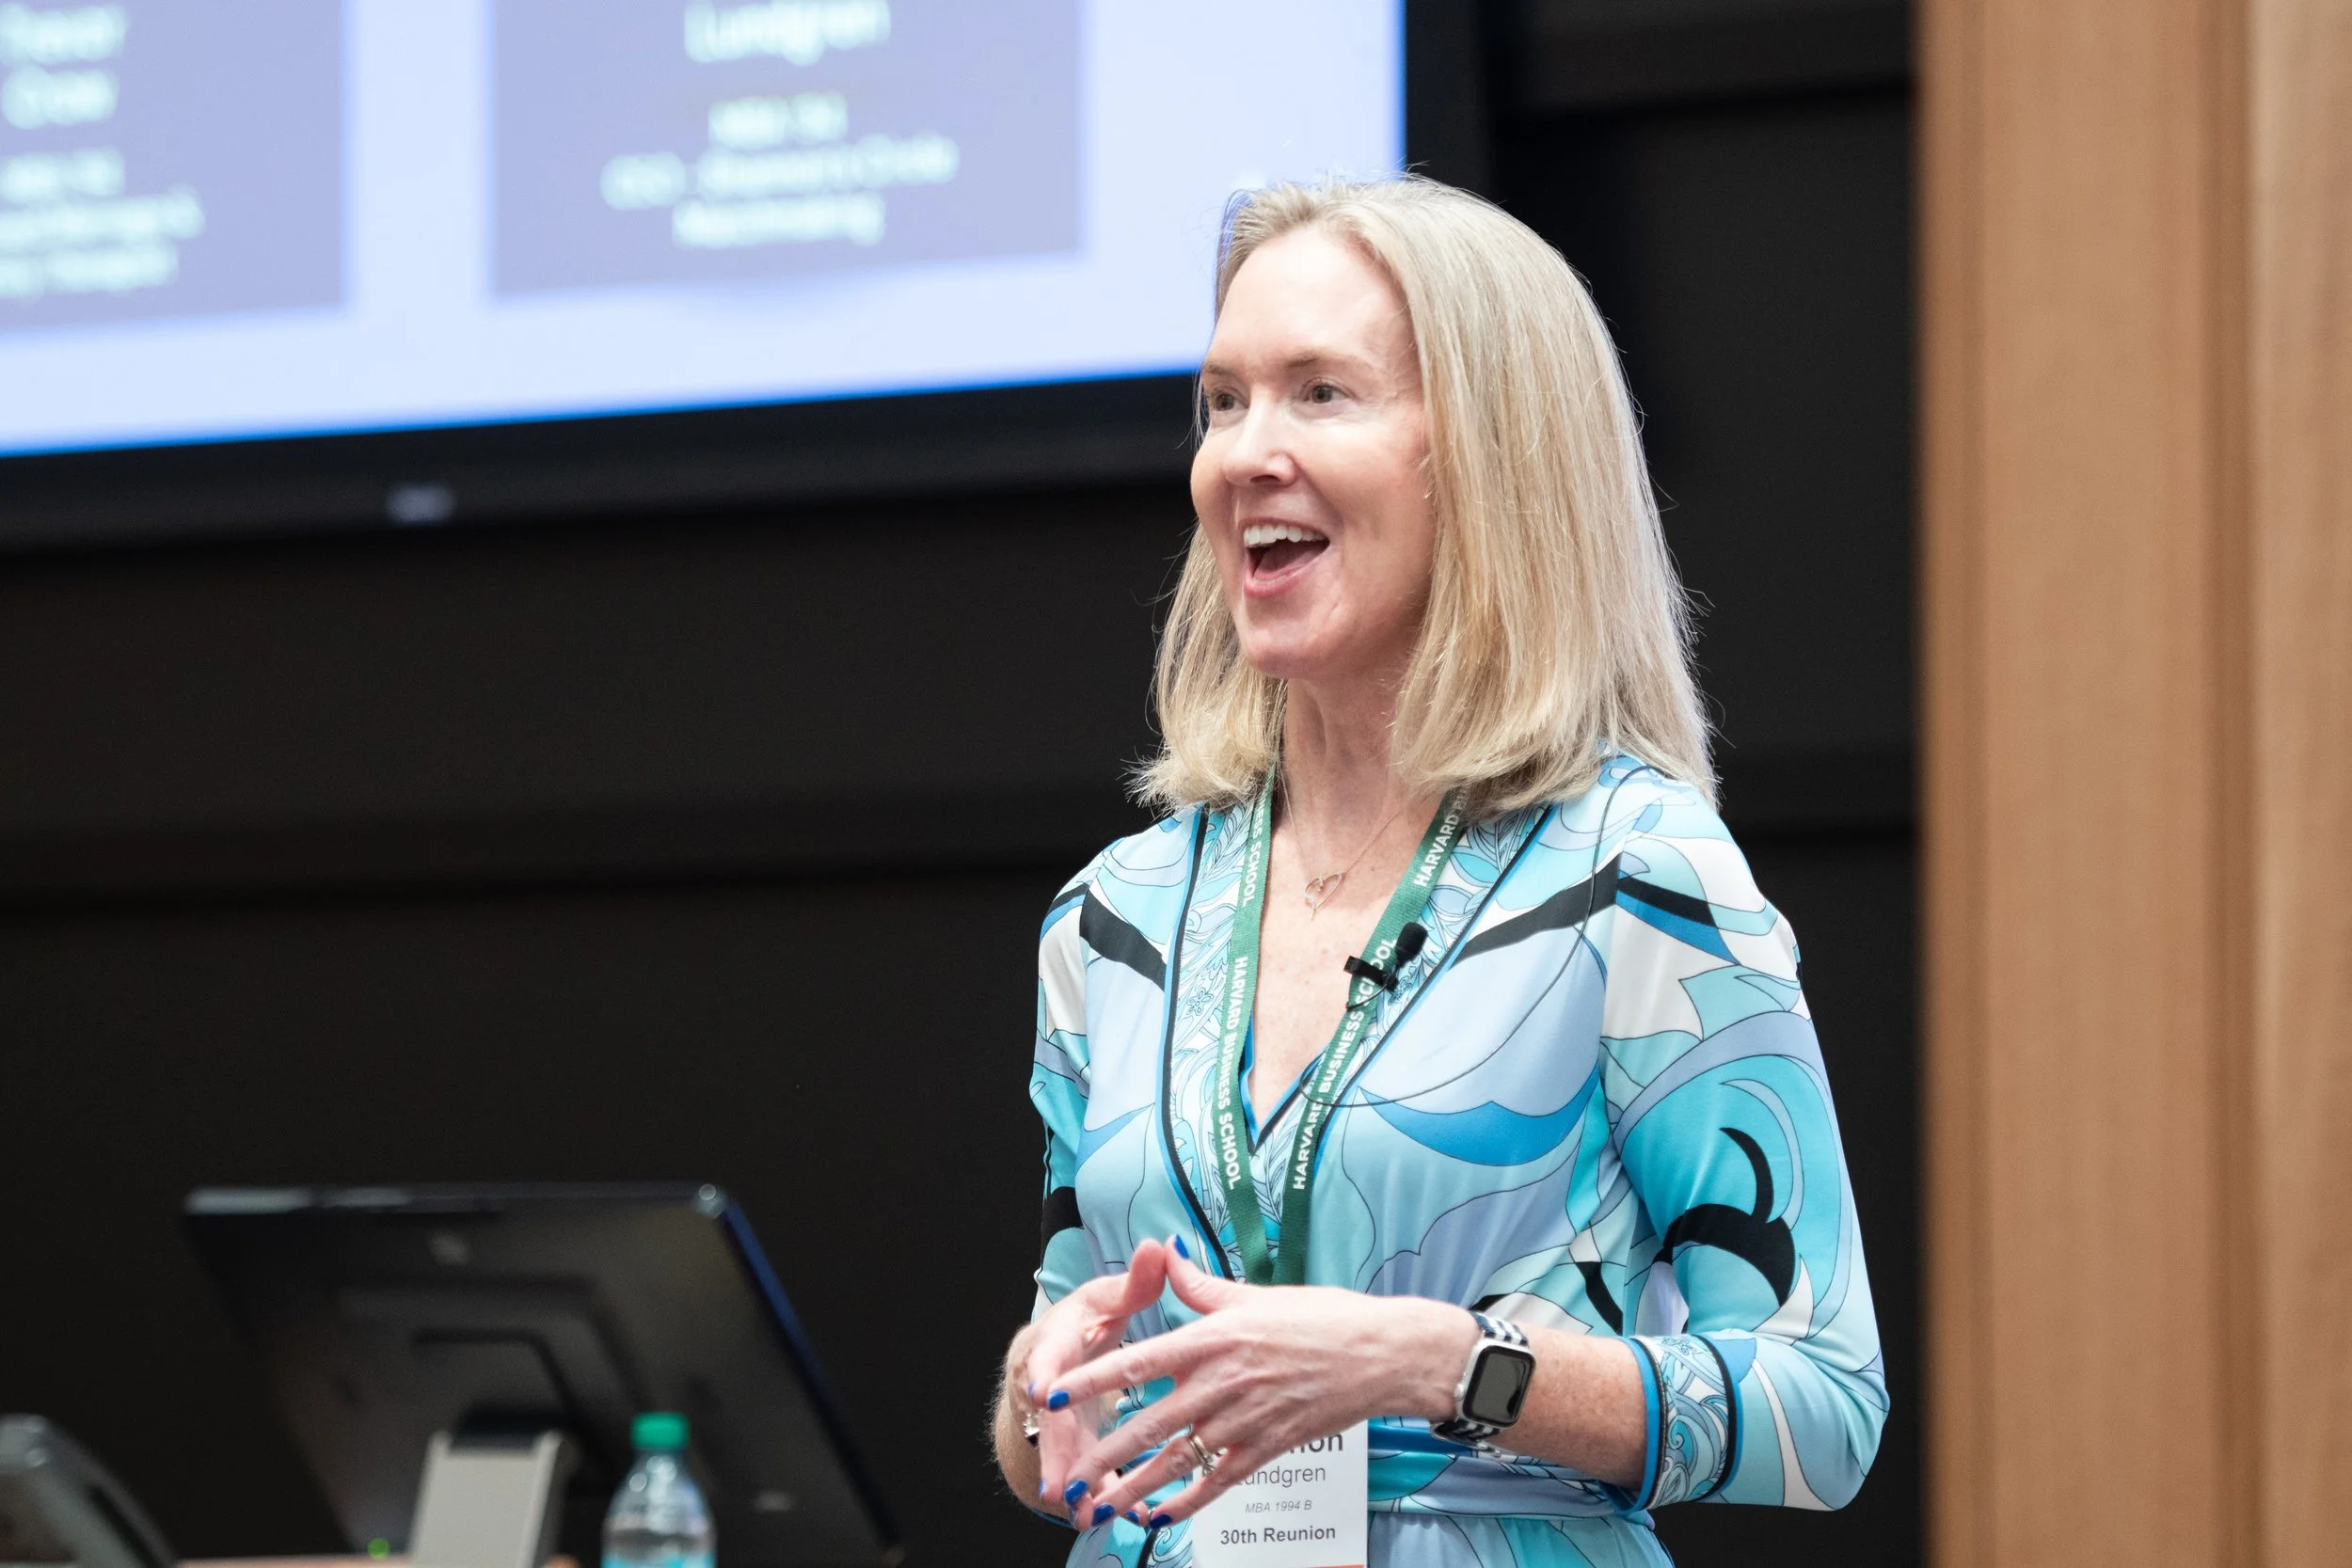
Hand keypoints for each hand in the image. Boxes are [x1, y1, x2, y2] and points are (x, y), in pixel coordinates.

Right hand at [1021, 1237, 1175, 1524]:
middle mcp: (1050, 1382)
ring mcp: (1058, 1417)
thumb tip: (1158, 1246)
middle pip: (1049, 1418)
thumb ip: (1136, 1281)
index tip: (1044, 1393)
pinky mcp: (1071, 1441)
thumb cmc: (1085, 1323)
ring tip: (1080, 1513)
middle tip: (1058, 1485)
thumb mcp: (1107, 1298)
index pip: (1048, 1354)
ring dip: (1071, 1482)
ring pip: (1062, 1452)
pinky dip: (1096, 1491)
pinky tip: (1110, 1516)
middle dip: (1053, 1452)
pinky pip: (1083, 1468)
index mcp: (1058, 1340)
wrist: (1061, 1353)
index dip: (1045, 1373)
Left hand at [1039, 1242, 1476, 1529]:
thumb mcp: (1254, 1294)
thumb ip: (1199, 1284)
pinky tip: (1159, 1517)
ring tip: (1100, 1504)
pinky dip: (1187, 1503)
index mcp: (1213, 1338)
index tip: (1054, 1393)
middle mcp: (1222, 1382)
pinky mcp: (1266, 1447)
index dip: (1093, 1379)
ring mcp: (1245, 1420)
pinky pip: (1218, 1482)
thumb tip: (1162, 1252)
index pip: (1139, 1360)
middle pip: (1150, 1423)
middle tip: (1066, 1474)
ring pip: (1178, 1460)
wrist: (1381, 1354)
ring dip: (1135, 1486)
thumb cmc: (1322, 1318)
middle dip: (1103, 1453)